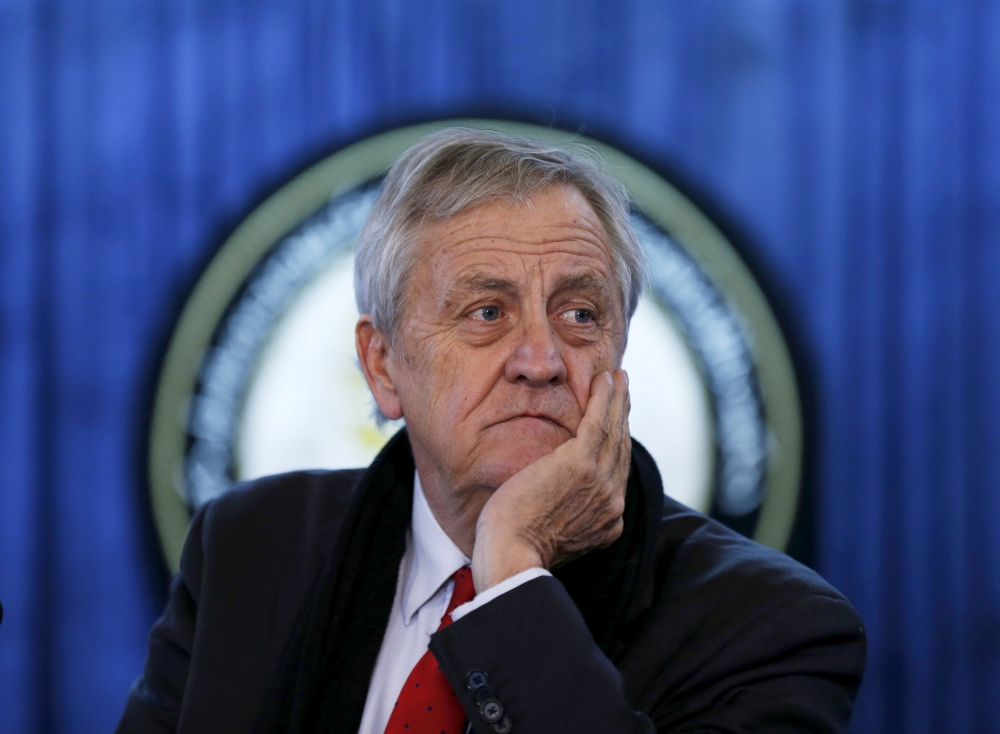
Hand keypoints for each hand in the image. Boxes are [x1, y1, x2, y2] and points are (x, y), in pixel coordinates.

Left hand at [471, 369, 631, 591]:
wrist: (511, 556)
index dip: (617, 444)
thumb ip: (563, 517)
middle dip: (623, 416)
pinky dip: (605, 399)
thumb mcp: (550, 535)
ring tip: (618, 377)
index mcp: (606, 522)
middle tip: (623, 390)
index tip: (615, 424)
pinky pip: (599, 423)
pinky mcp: (582, 464)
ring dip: (618, 400)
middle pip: (621, 449)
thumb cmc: (514, 550)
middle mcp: (612, 503)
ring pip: (614, 432)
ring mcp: (600, 483)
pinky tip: (607, 379)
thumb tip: (555, 503)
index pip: (615, 475)